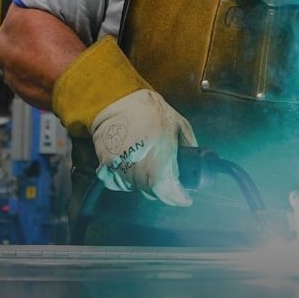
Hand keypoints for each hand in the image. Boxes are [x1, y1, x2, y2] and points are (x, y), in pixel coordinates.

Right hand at [91, 89, 196, 205]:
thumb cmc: (149, 110)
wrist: (118, 99)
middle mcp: (137, 165)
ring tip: (147, 163)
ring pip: (134, 188)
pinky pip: (117, 183)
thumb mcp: (180, 125)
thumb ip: (189, 148)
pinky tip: (132, 164)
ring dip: (144, 183)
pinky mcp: (105, 166)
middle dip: (162, 189)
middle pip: (152, 192)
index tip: (185, 198)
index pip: (167, 191)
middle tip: (167, 178)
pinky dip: (126, 179)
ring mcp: (119, 167)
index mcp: (159, 156)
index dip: (178, 198)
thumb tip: (193, 165)